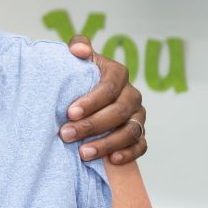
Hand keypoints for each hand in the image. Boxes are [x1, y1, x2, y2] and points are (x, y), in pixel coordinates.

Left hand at [61, 36, 145, 164]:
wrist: (86, 95)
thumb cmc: (80, 77)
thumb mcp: (77, 59)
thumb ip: (78, 47)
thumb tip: (78, 50)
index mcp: (118, 74)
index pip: (108, 88)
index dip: (90, 101)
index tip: (70, 112)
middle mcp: (132, 95)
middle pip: (118, 112)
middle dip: (92, 125)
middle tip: (67, 135)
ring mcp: (138, 116)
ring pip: (130, 131)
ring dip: (107, 144)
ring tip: (83, 153)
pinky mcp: (140, 134)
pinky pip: (141, 146)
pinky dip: (128, 154)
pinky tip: (111, 160)